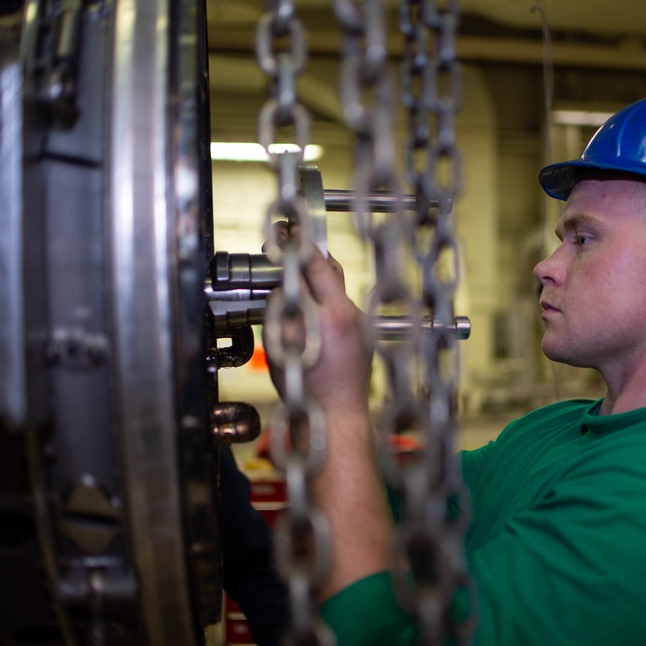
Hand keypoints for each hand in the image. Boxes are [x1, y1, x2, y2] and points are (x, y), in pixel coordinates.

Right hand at [261, 223, 372, 414]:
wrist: (335, 414)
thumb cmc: (303, 386)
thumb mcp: (279, 344)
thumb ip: (280, 308)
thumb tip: (281, 283)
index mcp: (326, 315)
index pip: (310, 265)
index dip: (295, 245)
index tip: (286, 232)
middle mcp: (349, 314)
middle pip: (329, 267)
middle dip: (308, 254)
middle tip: (291, 243)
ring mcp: (362, 322)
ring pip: (338, 287)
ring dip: (319, 280)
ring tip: (301, 280)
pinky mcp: (366, 331)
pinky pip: (344, 307)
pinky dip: (328, 305)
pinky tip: (316, 316)